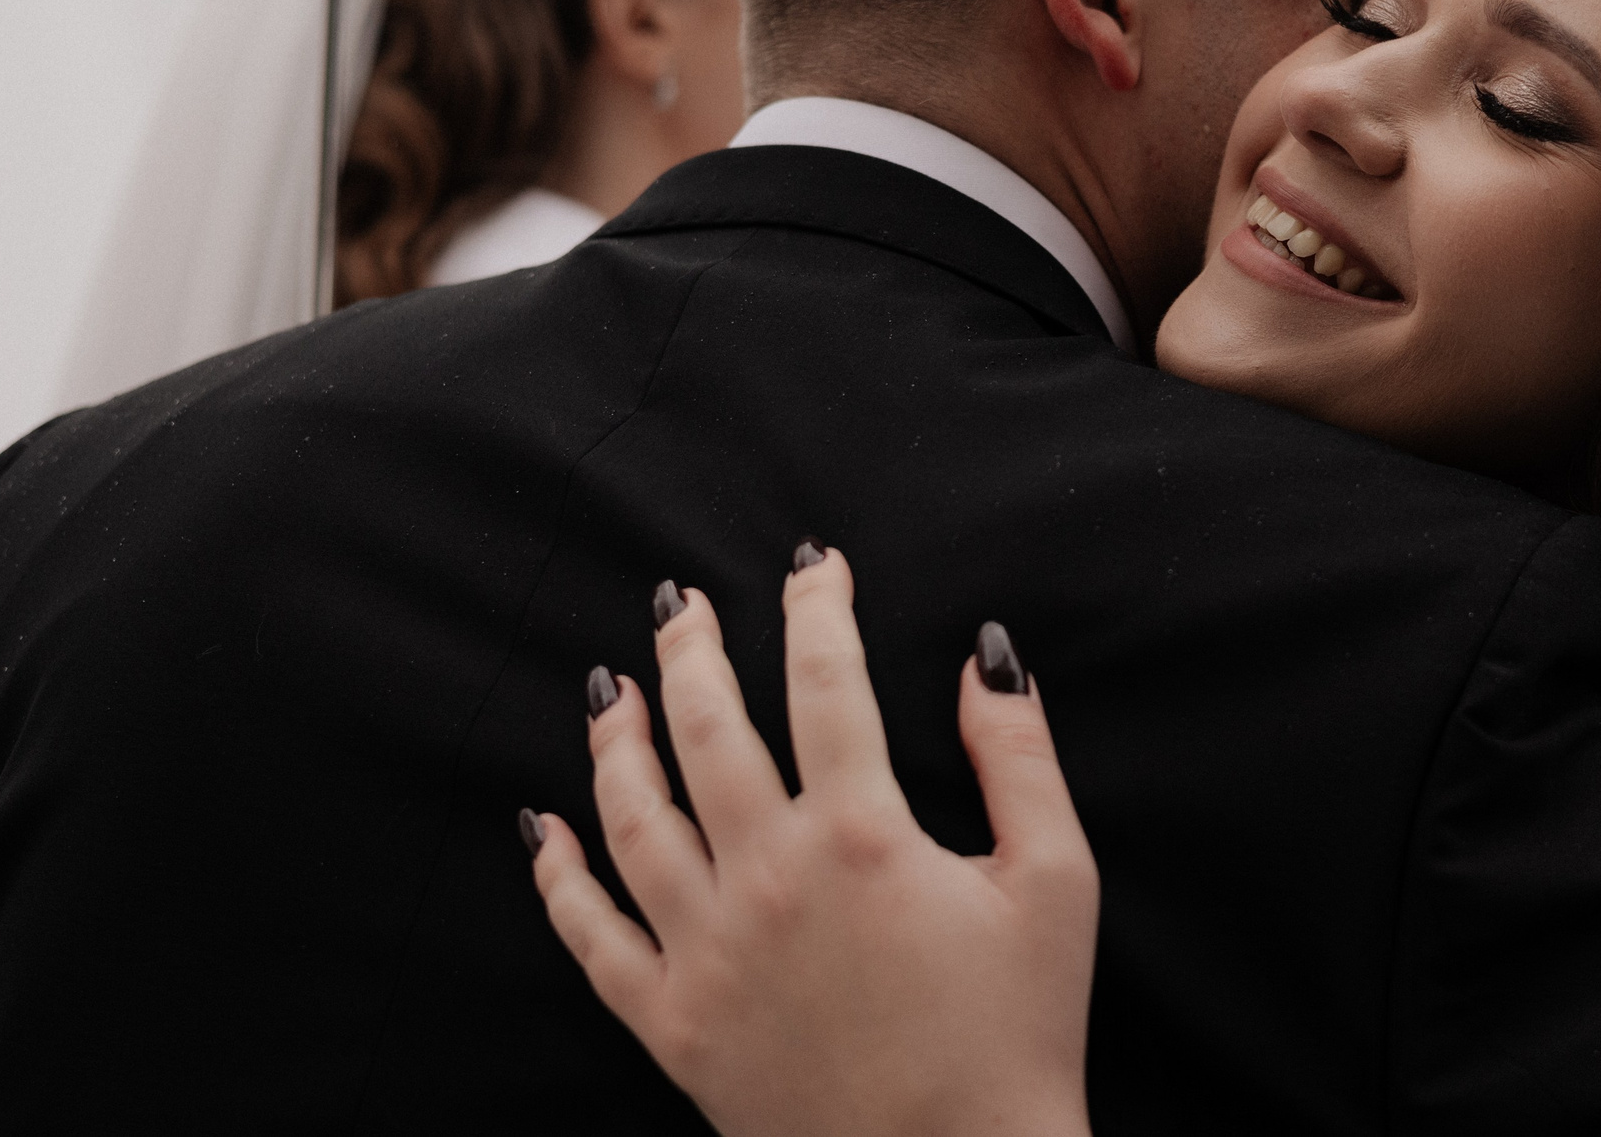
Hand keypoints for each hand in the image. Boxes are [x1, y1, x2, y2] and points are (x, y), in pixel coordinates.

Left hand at [526, 546, 1099, 1136]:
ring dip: (615, 742)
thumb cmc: (1017, 1034)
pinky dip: (559, 878)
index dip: (816, 610)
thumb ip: (1020, 756)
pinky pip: (591, 940)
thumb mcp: (1057, 881)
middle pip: (708, 731)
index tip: (813, 567)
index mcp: (863, 836)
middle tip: (678, 604)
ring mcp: (709, 955)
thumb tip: (982, 657)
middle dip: (690, 651)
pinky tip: (543, 829)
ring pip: (634, 819)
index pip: (826, 682)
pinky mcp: (675, 1026)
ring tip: (611, 689)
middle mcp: (770, 881)